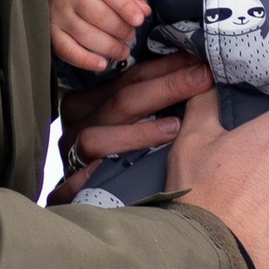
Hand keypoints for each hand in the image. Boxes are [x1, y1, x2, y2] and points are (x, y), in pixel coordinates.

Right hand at [50, 0, 150, 75]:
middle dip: (120, 29)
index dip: (125, 6)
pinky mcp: (53, 32)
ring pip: (84, 34)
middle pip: (97, 14)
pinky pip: (67, 50)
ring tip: (123, 50)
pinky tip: (102, 64)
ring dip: (109, 47)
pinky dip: (85, 60)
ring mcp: (58, 12)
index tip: (139, 20)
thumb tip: (144, 11)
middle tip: (131, 36)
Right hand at [51, 48, 213, 199]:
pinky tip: (125, 171)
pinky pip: (76, 180)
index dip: (168, 68)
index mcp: (91, 99)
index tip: (199, 63)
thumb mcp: (130, 117)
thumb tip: (197, 73)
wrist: (94, 205)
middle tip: (202, 80)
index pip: (133, 77)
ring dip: (138, 133)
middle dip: (166, 88)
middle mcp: (78, 122)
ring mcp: (70, 154)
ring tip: (175, 128)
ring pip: (96, 137)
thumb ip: (151, 97)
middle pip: (121, 101)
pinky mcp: (66, 187)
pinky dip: (95, 175)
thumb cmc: (122, 152)